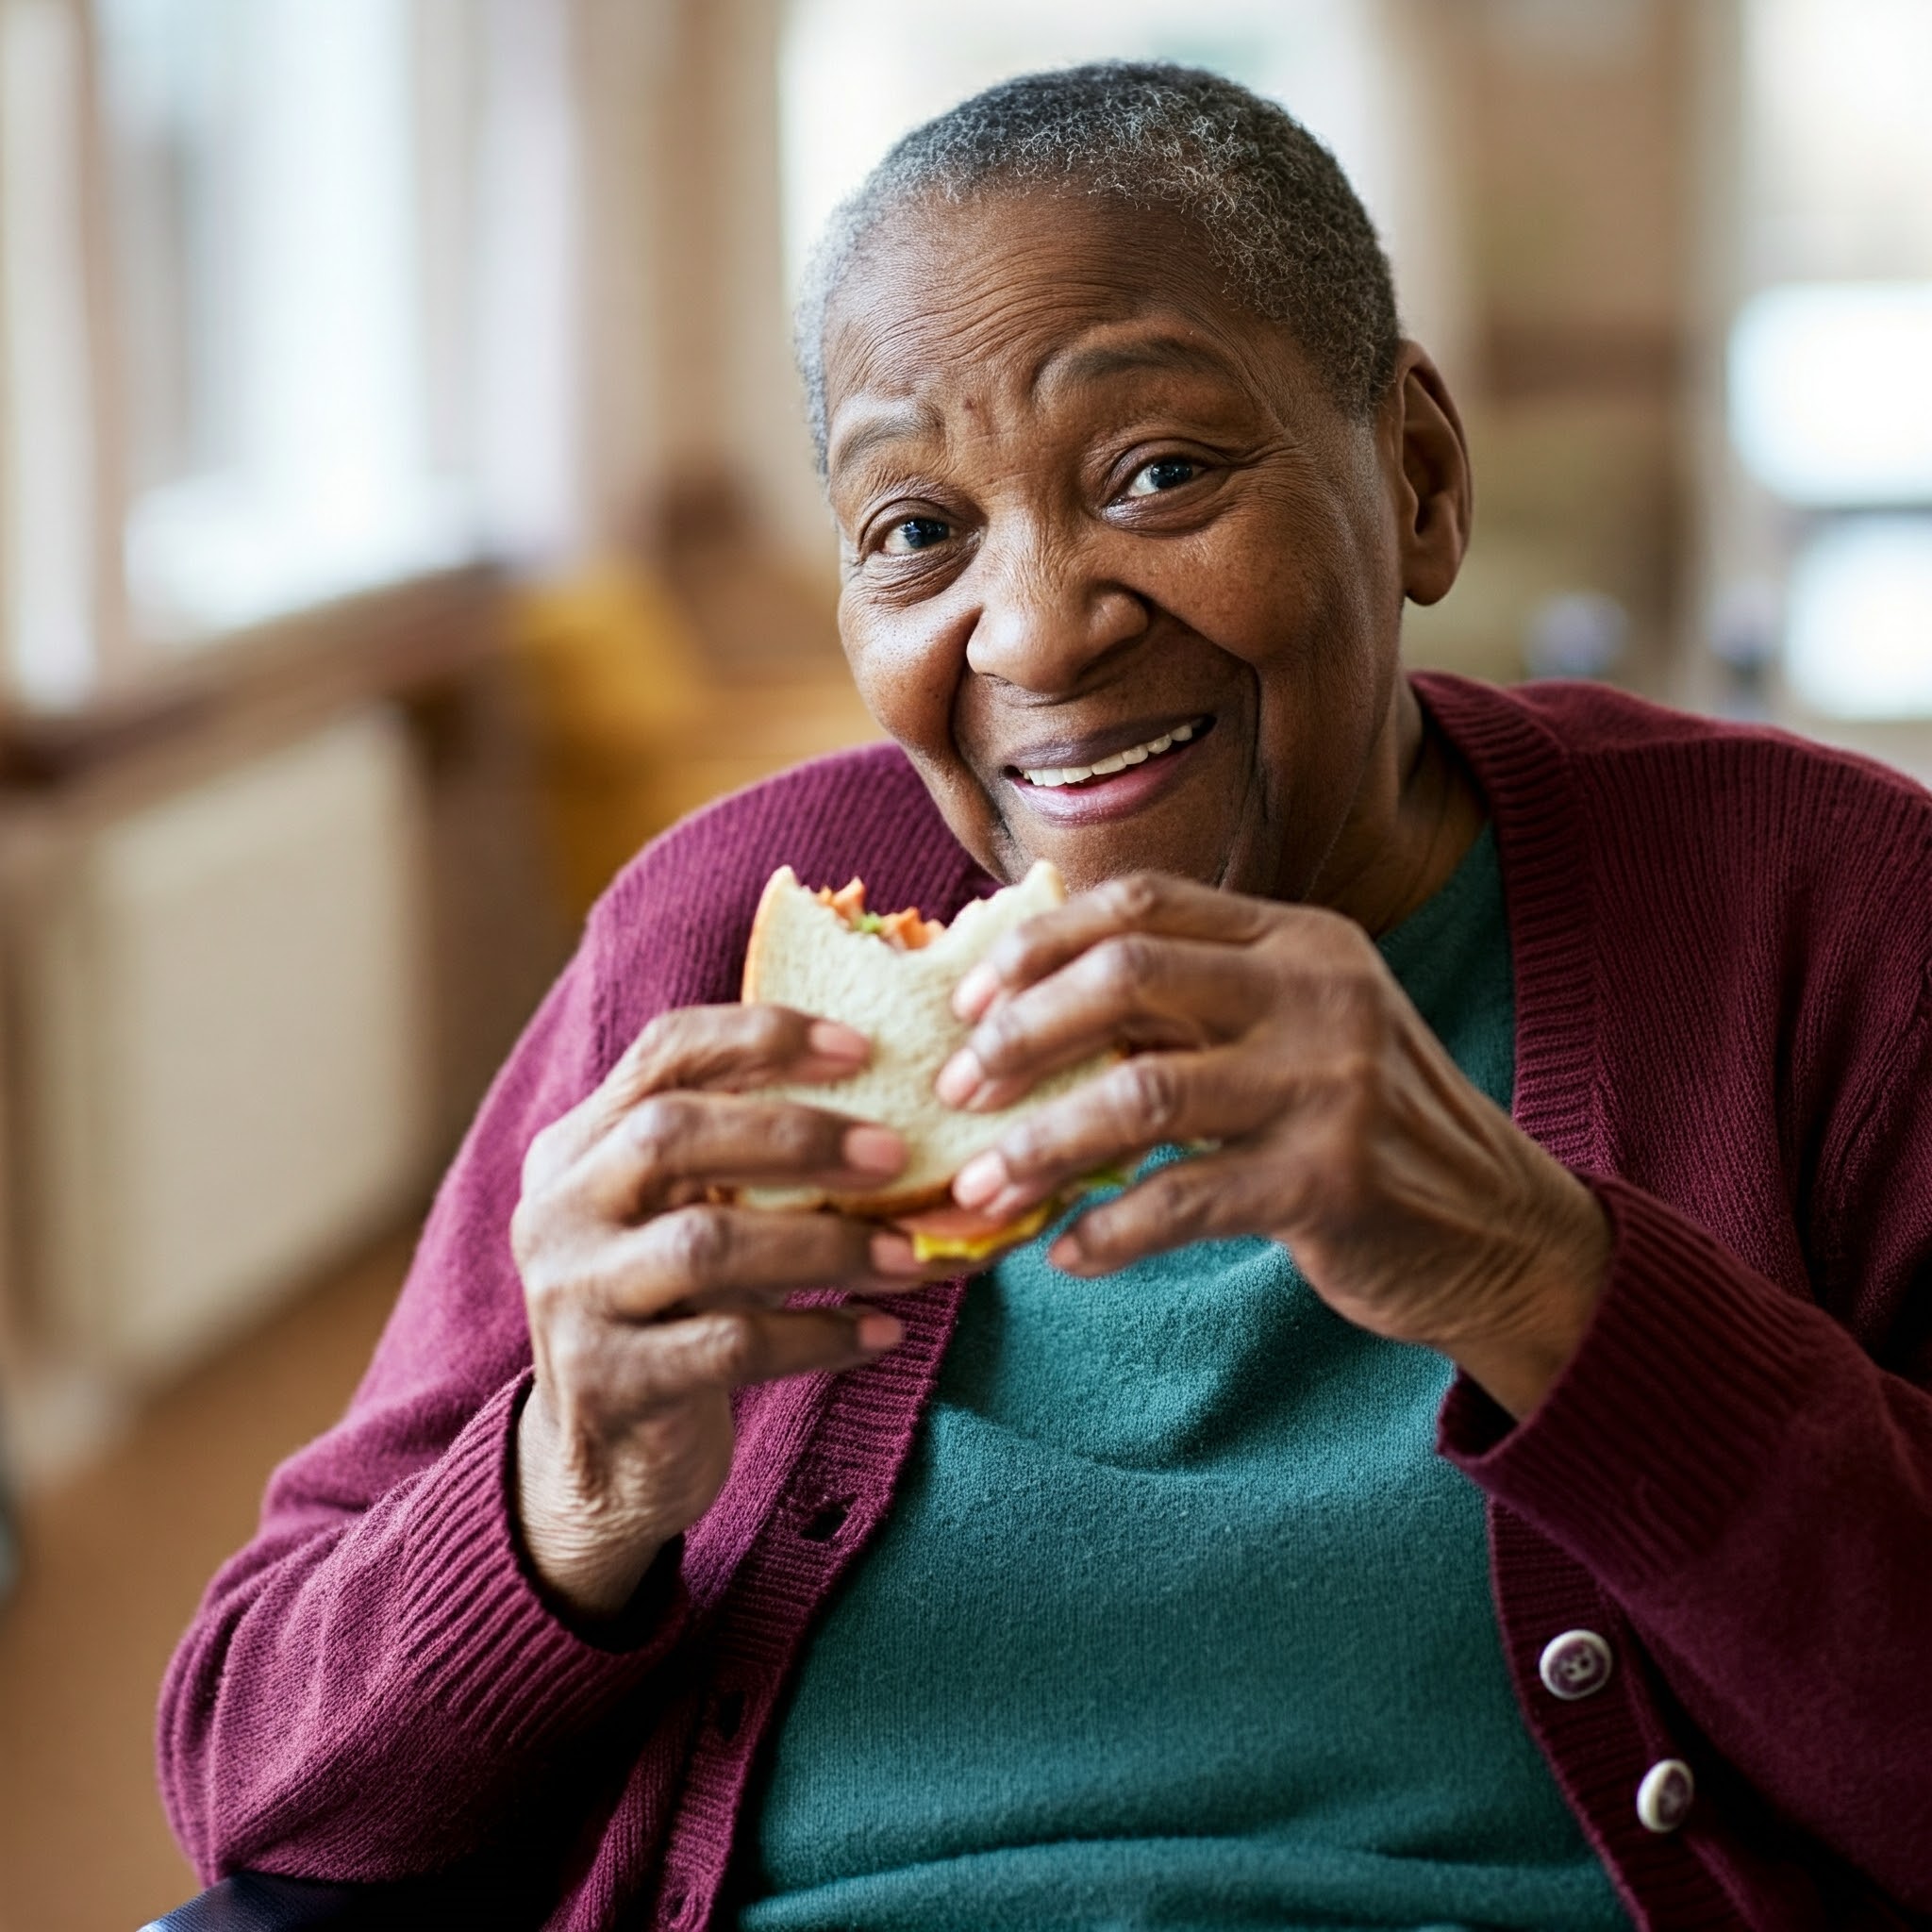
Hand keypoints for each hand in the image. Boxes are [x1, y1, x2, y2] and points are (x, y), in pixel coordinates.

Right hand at [510, 1005, 937, 1620]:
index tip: (862, 1046)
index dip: (762, 1036)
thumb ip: (753, 1157)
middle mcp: (559, 1209)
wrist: (605, 1460)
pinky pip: (728, 1346)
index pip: (663, 1052)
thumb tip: (906, 1108)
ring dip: (825, 1245)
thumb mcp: (694, 1215)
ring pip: (704, 1244)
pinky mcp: (608, 1383)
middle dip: (796, 1135)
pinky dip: (819, 1336)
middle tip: (895, 1154)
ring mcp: (574, 1297)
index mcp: (580, 1144)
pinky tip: (881, 1332)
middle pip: (672, 1135)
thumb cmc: (679, 1308)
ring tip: (908, 1255)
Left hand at [936, 873, 1608, 1418]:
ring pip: (1143, 1093)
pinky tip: (1065, 1254)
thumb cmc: (1362, 1126)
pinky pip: (1182, 1201)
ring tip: (981, 1186)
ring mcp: (1330, 1083)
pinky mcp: (1332, 1180)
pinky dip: (1107, 1231)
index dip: (1038, 945)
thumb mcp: (1293, 1033)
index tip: (967, 1002)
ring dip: (1041, 1144)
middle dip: (1021, 1034)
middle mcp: (1317, 991)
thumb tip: (1023, 1013)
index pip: (1142, 902)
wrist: (1500, 1228)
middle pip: (1130, 975)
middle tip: (958, 1091)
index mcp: (1296, 939)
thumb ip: (1190, 1007)